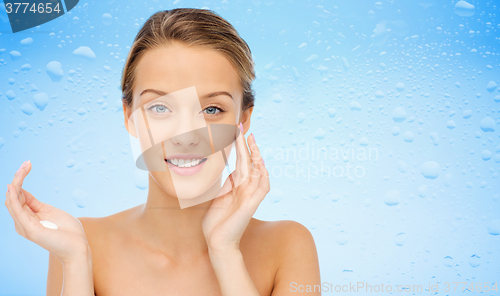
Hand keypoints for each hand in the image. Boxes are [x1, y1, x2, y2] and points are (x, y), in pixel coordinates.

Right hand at [5, 161, 89, 263]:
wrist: (78, 247)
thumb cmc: (68, 232)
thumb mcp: (51, 212)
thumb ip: (36, 204)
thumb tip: (22, 190)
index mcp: (28, 218)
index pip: (19, 196)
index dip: (21, 180)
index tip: (28, 164)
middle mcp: (22, 222)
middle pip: (14, 196)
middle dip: (18, 177)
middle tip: (27, 163)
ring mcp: (25, 226)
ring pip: (12, 200)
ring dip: (17, 182)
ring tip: (23, 168)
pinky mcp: (30, 229)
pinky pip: (17, 210)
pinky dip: (14, 196)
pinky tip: (14, 185)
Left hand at [202, 124, 269, 252]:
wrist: (216, 242)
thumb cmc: (216, 223)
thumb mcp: (218, 197)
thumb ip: (226, 184)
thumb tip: (229, 169)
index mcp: (237, 187)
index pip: (242, 162)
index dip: (240, 147)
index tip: (237, 131)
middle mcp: (246, 189)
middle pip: (249, 163)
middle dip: (247, 145)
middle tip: (243, 128)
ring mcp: (250, 196)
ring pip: (257, 172)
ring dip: (255, 156)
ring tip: (251, 141)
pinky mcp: (251, 205)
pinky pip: (262, 188)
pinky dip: (262, 176)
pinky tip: (260, 164)